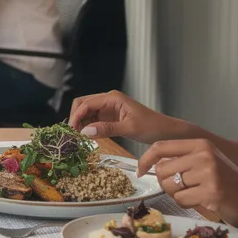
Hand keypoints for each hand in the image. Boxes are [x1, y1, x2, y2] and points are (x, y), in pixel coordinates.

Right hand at [68, 90, 187, 144]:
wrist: (165, 132)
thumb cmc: (152, 126)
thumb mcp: (129, 128)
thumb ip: (107, 129)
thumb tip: (85, 132)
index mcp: (112, 98)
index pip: (86, 103)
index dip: (76, 116)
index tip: (71, 131)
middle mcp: (108, 100)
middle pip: (82, 105)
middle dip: (75, 118)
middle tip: (72, 135)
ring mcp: (108, 109)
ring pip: (86, 113)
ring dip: (80, 124)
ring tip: (77, 139)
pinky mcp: (109, 118)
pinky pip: (93, 121)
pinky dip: (87, 128)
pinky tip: (86, 138)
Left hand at [137, 139, 237, 232]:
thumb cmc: (230, 185)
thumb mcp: (208, 162)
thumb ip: (184, 159)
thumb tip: (152, 164)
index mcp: (201, 144)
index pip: (161, 146)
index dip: (145, 159)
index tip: (140, 170)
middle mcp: (204, 155)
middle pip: (162, 169)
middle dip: (166, 183)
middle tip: (183, 189)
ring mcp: (208, 173)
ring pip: (170, 186)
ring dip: (178, 195)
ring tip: (197, 195)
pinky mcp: (211, 192)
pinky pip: (181, 200)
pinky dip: (187, 204)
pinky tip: (203, 202)